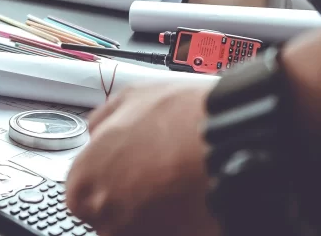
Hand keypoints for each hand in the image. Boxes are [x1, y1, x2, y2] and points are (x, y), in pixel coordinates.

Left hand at [65, 82, 220, 235]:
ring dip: (156, 212)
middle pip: (111, 216)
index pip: (83, 194)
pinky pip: (172, 232)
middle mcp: (106, 218)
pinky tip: (193, 198)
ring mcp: (140, 235)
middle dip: (130, 198)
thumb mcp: (131, 98)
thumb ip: (102, 120)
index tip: (126, 169)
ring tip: (179, 184)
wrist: (237, 142)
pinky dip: (181, 222)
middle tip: (157, 175)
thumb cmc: (182, 119)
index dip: (108, 177)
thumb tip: (96, 131)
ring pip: (141, 227)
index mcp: (84, 184)